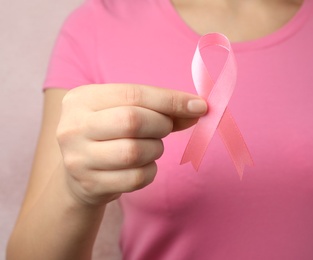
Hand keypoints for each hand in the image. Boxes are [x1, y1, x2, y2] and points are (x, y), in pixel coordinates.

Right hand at [56, 84, 206, 205]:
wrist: (79, 173)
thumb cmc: (109, 134)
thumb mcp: (124, 111)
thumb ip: (160, 109)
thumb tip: (198, 108)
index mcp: (82, 99)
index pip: (133, 94)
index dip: (170, 100)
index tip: (199, 106)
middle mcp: (73, 127)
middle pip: (132, 121)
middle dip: (160, 125)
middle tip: (164, 128)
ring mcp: (78, 159)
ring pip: (135, 152)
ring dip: (155, 149)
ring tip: (150, 147)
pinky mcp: (90, 185)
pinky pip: (136, 178)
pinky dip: (150, 171)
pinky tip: (142, 166)